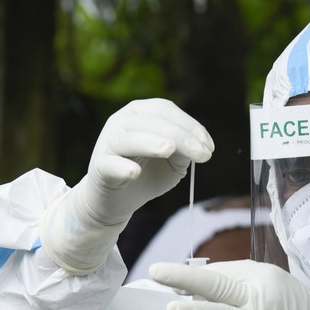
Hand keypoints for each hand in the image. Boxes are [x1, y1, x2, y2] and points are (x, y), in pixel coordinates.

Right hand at [41, 99, 213, 274]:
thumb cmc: (145, 174)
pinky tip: (134, 172)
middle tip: (204, 155)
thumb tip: (196, 145)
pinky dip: (122, 167)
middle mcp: (121, 121)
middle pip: (153, 122)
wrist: (116, 200)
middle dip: (181, 137)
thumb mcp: (171, 161)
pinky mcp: (100, 167)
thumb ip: (183, 151)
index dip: (190, 125)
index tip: (209, 147)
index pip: (165, 110)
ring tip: (169, 150)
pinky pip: (110, 165)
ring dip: (150, 143)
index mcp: (139, 113)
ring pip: (129, 138)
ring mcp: (108, 143)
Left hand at [150, 260, 309, 309]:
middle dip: (183, 279)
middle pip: (216, 285)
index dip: (194, 277)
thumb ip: (243, 283)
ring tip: (170, 308)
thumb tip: (200, 283)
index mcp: (261, 275)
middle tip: (155, 272)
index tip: (171, 280)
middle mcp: (259, 295)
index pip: (220, 273)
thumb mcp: (276, 286)